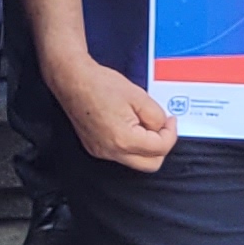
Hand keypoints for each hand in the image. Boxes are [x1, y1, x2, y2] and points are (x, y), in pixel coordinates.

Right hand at [46, 55, 178, 172]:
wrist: (72, 80)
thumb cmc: (100, 84)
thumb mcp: (139, 96)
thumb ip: (157, 116)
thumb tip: (161, 127)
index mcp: (123, 139)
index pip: (160, 148)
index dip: (171, 133)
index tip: (171, 120)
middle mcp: (111, 151)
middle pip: (150, 164)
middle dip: (161, 146)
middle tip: (162, 127)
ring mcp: (101, 152)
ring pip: (136, 161)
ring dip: (146, 147)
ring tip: (143, 123)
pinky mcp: (94, 148)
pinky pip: (121, 154)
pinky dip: (131, 145)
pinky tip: (129, 125)